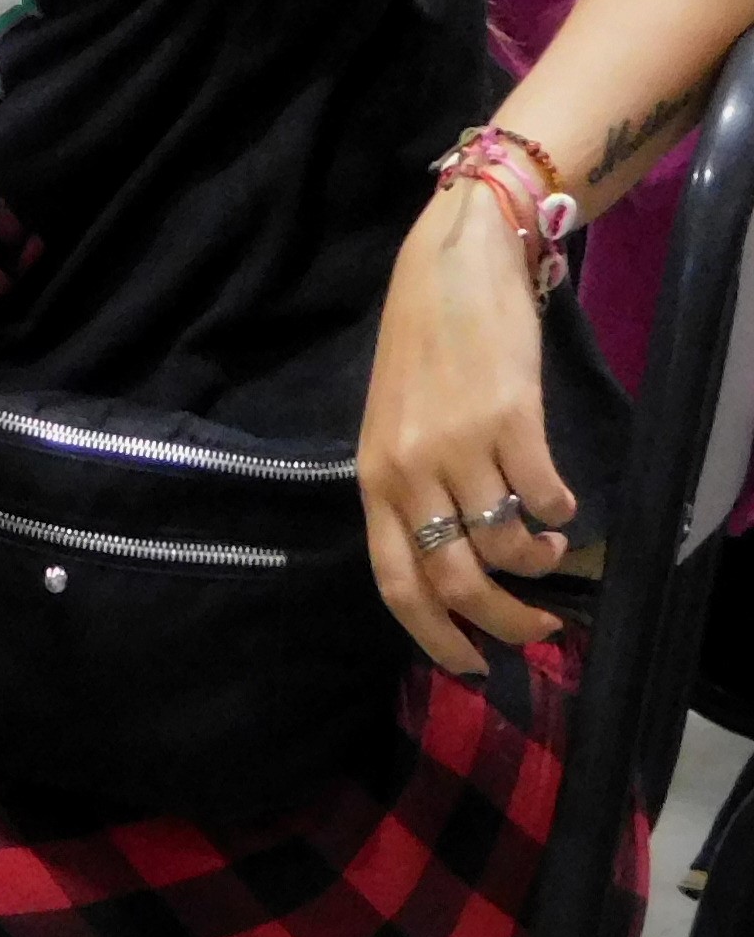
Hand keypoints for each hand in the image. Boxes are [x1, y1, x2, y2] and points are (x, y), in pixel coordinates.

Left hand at [357, 177, 578, 672]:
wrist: (448, 271)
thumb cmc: (421, 352)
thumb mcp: (392, 428)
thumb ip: (412, 491)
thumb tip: (452, 564)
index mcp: (374, 480)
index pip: (394, 582)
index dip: (435, 636)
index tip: (474, 665)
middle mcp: (410, 471)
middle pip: (455, 581)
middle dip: (504, 621)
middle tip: (539, 628)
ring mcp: (459, 446)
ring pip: (507, 545)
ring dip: (540, 561)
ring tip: (552, 546)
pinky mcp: (509, 420)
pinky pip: (547, 494)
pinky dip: (563, 509)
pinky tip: (563, 500)